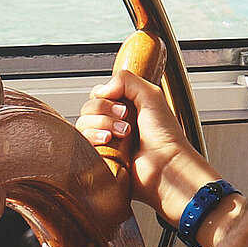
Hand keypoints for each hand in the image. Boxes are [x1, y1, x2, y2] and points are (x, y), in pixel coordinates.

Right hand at [77, 69, 211, 213]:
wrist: (166, 166)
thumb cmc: (166, 137)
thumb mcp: (151, 95)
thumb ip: (126, 79)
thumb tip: (101, 88)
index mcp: (125, 108)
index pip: (98, 94)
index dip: (106, 97)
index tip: (124, 106)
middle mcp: (113, 124)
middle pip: (88, 107)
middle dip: (105, 111)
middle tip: (126, 120)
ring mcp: (105, 142)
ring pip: (82, 123)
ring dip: (102, 124)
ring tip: (122, 134)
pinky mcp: (98, 158)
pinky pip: (81, 142)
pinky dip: (93, 137)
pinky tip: (108, 142)